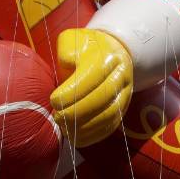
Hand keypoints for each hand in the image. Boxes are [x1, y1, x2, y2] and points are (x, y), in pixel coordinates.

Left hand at [50, 28, 133, 146]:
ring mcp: (126, 93)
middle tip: (57, 117)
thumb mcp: (73, 40)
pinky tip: (77, 138)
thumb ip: (67, 50)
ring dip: (86, 126)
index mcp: (108, 56)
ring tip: (65, 129)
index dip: (73, 91)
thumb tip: (67, 66)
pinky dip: (94, 135)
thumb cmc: (85, 48)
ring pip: (110, 115)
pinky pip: (112, 126)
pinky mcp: (124, 108)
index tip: (54, 101)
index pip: (93, 75)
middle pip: (104, 97)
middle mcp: (121, 75)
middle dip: (78, 111)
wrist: (112, 52)